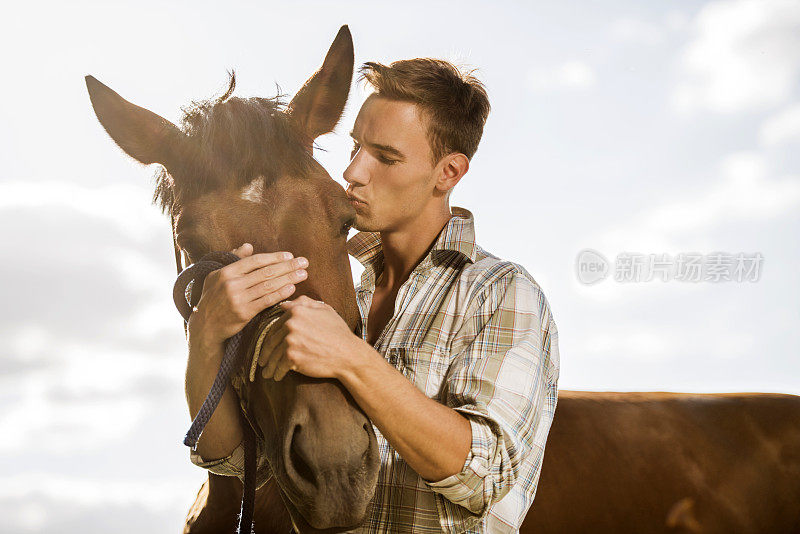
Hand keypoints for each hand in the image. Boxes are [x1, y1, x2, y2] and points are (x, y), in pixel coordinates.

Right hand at [188, 243, 308, 347]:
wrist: (205, 326)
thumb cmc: (213, 298)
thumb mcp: (217, 277)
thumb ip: (234, 260)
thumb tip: (248, 246)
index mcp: (226, 272)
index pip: (256, 261)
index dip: (274, 257)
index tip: (290, 255)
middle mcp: (232, 284)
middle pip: (266, 272)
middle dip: (288, 266)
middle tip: (304, 262)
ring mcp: (238, 299)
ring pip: (268, 285)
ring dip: (289, 278)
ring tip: (303, 274)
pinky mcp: (244, 313)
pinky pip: (266, 301)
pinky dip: (280, 294)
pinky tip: (292, 288)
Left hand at [259, 295, 360, 381]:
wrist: (348, 354)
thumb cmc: (338, 333)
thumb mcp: (325, 310)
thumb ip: (304, 303)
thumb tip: (285, 304)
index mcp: (297, 311)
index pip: (276, 324)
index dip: (271, 336)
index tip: (268, 345)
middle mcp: (291, 324)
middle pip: (272, 340)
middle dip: (266, 352)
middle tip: (263, 361)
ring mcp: (290, 340)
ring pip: (274, 355)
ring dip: (270, 365)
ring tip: (268, 372)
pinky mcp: (291, 356)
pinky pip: (279, 366)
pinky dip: (277, 373)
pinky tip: (277, 376)